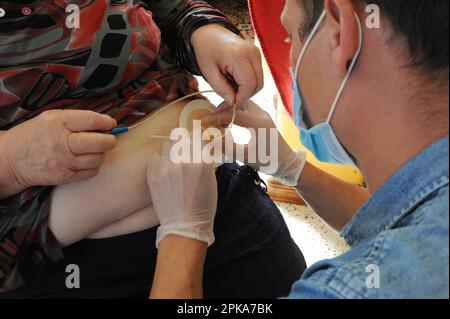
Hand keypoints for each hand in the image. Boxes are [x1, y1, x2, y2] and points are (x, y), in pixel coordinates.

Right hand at [0, 109, 116, 190]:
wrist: (12, 159)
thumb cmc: (37, 135)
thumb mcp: (52, 118)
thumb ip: (77, 119)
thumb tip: (107, 123)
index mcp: (58, 122)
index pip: (92, 120)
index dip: (107, 122)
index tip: (111, 123)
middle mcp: (61, 142)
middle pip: (99, 142)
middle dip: (110, 140)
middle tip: (110, 139)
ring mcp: (63, 161)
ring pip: (97, 159)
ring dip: (100, 154)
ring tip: (93, 150)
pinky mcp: (64, 176)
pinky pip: (90, 172)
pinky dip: (93, 166)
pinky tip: (85, 161)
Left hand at [147, 142, 217, 247]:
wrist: (184, 226)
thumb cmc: (203, 205)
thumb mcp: (212, 180)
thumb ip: (205, 160)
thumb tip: (202, 146)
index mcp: (200, 163)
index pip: (197, 137)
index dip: (198, 140)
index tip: (197, 143)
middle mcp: (182, 161)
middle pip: (181, 137)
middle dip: (185, 143)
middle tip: (186, 152)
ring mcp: (165, 167)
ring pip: (167, 145)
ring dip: (172, 150)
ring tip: (175, 162)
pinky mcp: (152, 174)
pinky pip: (155, 157)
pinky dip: (160, 161)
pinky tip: (165, 170)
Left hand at [191, 24, 263, 106]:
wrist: (209, 32)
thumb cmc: (206, 50)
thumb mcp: (208, 72)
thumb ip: (221, 88)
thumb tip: (232, 102)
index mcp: (239, 56)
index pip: (249, 85)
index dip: (241, 97)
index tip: (230, 102)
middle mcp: (252, 53)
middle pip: (258, 84)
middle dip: (245, 95)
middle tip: (230, 97)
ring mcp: (256, 53)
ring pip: (259, 81)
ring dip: (247, 89)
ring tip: (231, 86)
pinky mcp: (256, 55)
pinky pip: (257, 75)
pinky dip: (248, 82)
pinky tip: (235, 80)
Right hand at [202, 100, 306, 185]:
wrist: (286, 162)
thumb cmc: (268, 161)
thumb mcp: (246, 156)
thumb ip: (228, 148)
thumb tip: (210, 141)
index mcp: (257, 122)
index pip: (231, 114)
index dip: (215, 118)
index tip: (202, 122)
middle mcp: (261, 114)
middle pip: (237, 103)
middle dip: (221, 109)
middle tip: (209, 118)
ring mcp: (263, 114)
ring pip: (242, 104)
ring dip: (229, 109)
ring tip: (217, 120)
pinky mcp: (263, 117)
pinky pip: (247, 108)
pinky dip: (236, 111)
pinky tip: (229, 121)